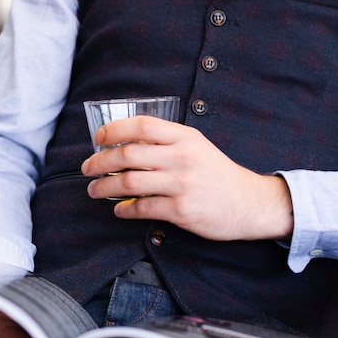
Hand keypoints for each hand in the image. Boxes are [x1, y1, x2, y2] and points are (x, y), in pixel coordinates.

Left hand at [80, 116, 293, 240]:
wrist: (250, 202)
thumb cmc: (216, 173)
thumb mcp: (196, 146)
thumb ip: (165, 141)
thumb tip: (124, 143)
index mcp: (185, 137)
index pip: (142, 126)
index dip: (114, 130)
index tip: (98, 138)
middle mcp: (182, 158)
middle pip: (128, 154)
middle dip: (100, 161)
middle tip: (87, 168)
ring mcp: (182, 184)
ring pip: (129, 182)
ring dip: (104, 187)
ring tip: (94, 190)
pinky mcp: (182, 210)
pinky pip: (143, 208)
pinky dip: (124, 209)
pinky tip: (119, 209)